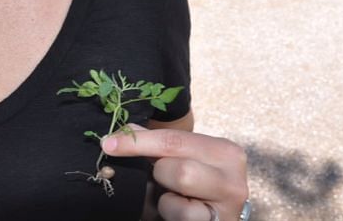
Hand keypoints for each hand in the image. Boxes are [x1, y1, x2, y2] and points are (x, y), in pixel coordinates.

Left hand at [101, 124, 247, 220]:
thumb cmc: (194, 189)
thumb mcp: (179, 161)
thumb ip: (156, 144)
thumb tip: (125, 130)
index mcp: (225, 151)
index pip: (174, 140)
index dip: (137, 142)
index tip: (108, 143)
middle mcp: (233, 177)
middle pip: (178, 168)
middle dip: (160, 173)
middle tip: (160, 178)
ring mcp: (230, 207)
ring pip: (182, 190)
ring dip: (166, 197)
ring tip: (174, 197)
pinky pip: (184, 216)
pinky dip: (172, 213)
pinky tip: (181, 213)